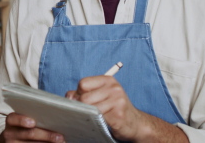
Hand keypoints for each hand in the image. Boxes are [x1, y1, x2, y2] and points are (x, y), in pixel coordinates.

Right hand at [0, 112, 64, 142]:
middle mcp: (9, 133)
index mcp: (11, 120)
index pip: (13, 118)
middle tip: (60, 137)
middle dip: (46, 135)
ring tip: (60, 141)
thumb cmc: (25, 124)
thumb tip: (62, 100)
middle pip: (28, 134)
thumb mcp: (26, 116)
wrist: (15, 139)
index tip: (33, 122)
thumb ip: (38, 110)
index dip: (22, 120)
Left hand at [65, 76, 187, 141]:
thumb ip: (83, 93)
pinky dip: (95, 122)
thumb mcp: (101, 95)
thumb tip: (69, 96)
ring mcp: (117, 101)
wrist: (135, 123)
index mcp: (108, 80)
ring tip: (93, 117)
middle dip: (81, 106)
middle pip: (84, 98)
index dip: (79, 93)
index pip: (83, 83)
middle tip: (86, 112)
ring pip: (89, 109)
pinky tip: (99, 122)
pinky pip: (98, 119)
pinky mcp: (118, 115)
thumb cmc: (114, 108)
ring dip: (87, 115)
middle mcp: (114, 88)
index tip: (82, 100)